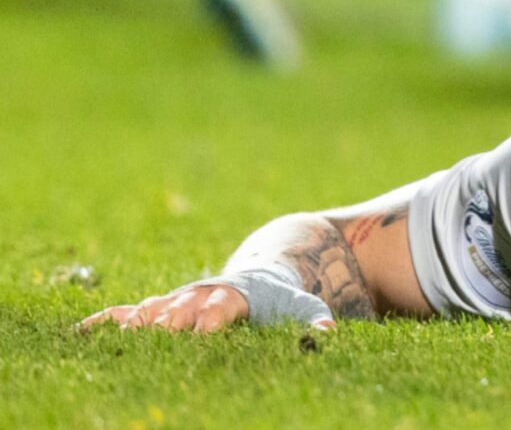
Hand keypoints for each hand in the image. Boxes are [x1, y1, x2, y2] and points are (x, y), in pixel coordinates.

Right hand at [81, 280, 325, 334]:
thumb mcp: (303, 307)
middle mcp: (200, 295)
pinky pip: (127, 312)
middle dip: (169, 321)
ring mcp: (177, 300)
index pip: (222, 305)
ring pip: (152, 310)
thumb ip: (313, 320)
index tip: (202, 331)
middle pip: (181, 308)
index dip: (212, 317)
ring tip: (119, 338)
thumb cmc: (283, 301)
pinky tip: (79, 335)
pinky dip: (105, 321)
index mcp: (235, 295)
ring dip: (136, 322)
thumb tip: (329, 333)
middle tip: (154, 336)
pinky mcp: (160, 308)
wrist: (264, 273)